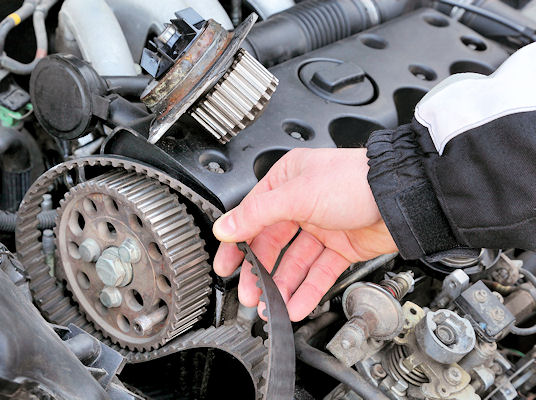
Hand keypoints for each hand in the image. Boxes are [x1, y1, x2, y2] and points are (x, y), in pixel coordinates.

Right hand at [212, 148, 396, 320]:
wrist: (402, 197)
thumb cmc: (355, 180)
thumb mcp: (297, 194)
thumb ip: (257, 214)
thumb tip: (225, 227)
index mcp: (287, 181)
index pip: (252, 216)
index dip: (237, 243)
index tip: (226, 265)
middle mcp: (302, 203)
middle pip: (272, 244)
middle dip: (260, 272)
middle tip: (250, 294)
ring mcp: (322, 226)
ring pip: (295, 263)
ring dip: (282, 286)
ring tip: (272, 307)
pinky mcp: (341, 247)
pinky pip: (318, 272)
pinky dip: (307, 290)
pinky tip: (296, 305)